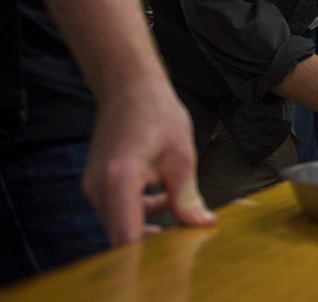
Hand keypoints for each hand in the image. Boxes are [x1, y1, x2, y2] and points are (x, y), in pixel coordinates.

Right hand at [82, 77, 215, 244]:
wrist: (129, 87)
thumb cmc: (157, 113)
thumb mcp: (182, 157)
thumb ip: (187, 197)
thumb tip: (202, 224)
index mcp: (119, 180)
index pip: (126, 236)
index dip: (147, 253)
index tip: (173, 252)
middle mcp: (98, 187)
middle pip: (119, 236)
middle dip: (149, 244)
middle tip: (181, 239)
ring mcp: (93, 187)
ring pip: (117, 225)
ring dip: (144, 227)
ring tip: (176, 217)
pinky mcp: (96, 183)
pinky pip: (115, 210)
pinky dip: (136, 213)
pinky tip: (162, 201)